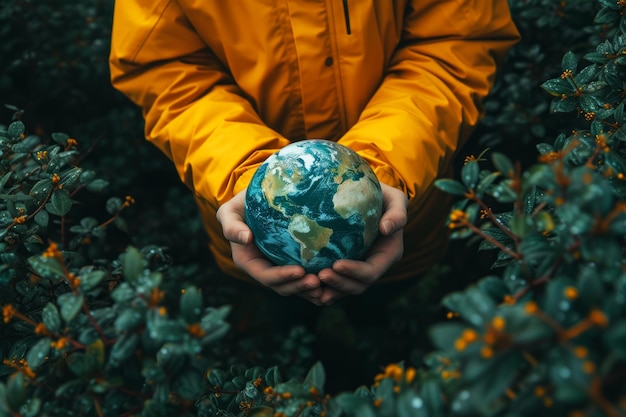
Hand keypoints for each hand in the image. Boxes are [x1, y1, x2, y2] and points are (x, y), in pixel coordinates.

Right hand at [216, 190, 323, 304]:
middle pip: (282, 286)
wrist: (255, 200)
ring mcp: (279, 267)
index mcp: (248, 261)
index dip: (283, 276)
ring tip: (327, 287)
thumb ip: (232, 226)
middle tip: (318, 282)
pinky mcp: (292, 263)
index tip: (300, 270)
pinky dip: (316, 285)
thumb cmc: (240, 205)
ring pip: (295, 285)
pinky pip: (304, 278)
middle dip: (299, 287)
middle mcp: (264, 268)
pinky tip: (332, 284)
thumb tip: (246, 238)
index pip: (266, 275)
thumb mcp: (230, 212)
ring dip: (310, 290)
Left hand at [317, 183, 407, 304]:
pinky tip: (307, 284)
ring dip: (330, 289)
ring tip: (311, 283)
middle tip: (319, 276)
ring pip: (346, 287)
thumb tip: (386, 229)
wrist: (369, 196)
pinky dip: (323, 286)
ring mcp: (360, 267)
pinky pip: (336, 281)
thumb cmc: (384, 195)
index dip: (355, 272)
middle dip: (339, 284)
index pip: (372, 271)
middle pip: (358, 285)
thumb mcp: (395, 199)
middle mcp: (375, 265)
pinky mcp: (347, 264)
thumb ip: (397, 214)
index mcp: (388, 254)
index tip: (336, 264)